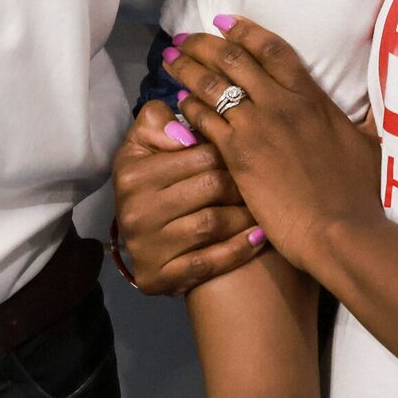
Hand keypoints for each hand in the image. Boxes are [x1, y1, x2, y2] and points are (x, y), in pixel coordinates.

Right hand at [111, 100, 263, 293]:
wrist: (136, 232)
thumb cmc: (149, 178)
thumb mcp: (143, 142)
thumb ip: (157, 120)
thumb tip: (184, 130)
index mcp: (133, 173)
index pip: (201, 155)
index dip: (231, 153)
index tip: (249, 155)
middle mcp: (136, 210)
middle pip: (211, 188)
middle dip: (242, 184)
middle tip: (263, 182)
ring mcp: (146, 247)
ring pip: (212, 224)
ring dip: (246, 216)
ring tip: (264, 207)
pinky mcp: (157, 277)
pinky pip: (208, 263)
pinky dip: (238, 250)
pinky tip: (260, 238)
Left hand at [167, 17, 381, 281]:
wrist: (341, 231)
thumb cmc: (360, 193)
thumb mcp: (370, 145)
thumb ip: (365, 121)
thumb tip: (375, 111)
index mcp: (312, 96)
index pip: (272, 49)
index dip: (245, 31)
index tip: (224, 21)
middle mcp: (280, 102)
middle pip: (233, 59)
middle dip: (204, 44)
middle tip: (185, 39)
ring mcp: (256, 127)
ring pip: (212, 85)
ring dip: (188, 69)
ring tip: (171, 61)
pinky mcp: (237, 155)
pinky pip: (204, 121)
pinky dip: (189, 108)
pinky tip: (179, 104)